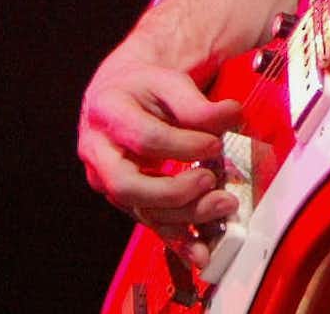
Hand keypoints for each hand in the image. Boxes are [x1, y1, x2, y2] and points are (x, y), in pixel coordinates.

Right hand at [78, 47, 245, 265]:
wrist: (124, 94)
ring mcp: (108, 179)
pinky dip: (176, 239)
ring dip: (184, 214)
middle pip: (126, 185)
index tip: (213, 143)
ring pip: (139, 210)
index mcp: (108, 113)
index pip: (143, 137)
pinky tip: (200, 248)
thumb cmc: (144, 88)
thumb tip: (230, 116)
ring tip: (222, 204)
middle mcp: (99, 152)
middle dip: (173, 191)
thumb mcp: (169, 81)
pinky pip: (149, 223)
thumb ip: (197, 103)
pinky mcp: (126, 198)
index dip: (182, 145)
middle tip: (209, 180)